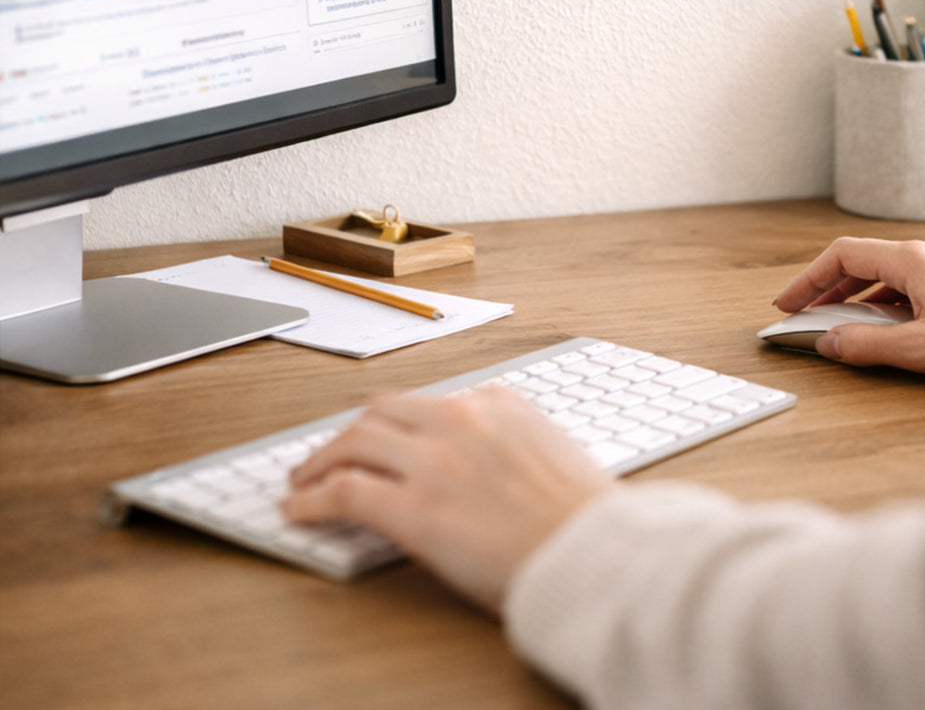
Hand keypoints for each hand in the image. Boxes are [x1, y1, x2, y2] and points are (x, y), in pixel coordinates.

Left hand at [282, 385, 611, 613]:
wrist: (594, 553)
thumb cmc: (585, 518)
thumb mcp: (554, 454)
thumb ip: (513, 444)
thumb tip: (486, 465)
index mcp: (500, 402)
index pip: (432, 403)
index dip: (400, 425)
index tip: (388, 439)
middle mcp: (462, 418)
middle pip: (384, 410)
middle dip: (354, 431)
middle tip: (336, 452)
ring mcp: (434, 460)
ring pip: (355, 440)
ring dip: (323, 458)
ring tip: (305, 478)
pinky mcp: (413, 509)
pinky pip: (346, 493)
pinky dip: (314, 497)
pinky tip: (300, 509)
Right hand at [772, 238, 924, 384]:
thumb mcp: (920, 349)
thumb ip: (866, 346)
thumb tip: (828, 343)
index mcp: (911, 259)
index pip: (842, 255)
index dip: (808, 279)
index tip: (788, 302)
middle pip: (861, 262)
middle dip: (828, 289)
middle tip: (805, 313)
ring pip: (886, 274)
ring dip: (857, 297)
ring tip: (841, 323)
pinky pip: (910, 284)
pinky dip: (885, 302)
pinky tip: (887, 327)